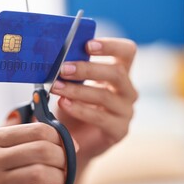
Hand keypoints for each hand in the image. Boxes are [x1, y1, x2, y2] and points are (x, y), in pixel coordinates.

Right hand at [0, 123, 65, 183]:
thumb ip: (14, 135)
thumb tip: (48, 124)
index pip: (39, 130)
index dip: (62, 138)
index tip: (70, 147)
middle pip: (44, 150)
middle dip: (64, 159)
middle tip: (66, 166)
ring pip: (41, 174)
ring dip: (59, 179)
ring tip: (58, 181)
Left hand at [51, 38, 137, 161]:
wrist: (74, 139)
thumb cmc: (74, 105)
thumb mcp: (73, 84)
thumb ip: (72, 70)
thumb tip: (56, 54)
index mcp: (119, 73)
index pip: (127, 52)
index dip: (110, 45)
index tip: (87, 45)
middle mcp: (127, 91)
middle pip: (117, 73)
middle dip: (87, 68)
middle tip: (63, 68)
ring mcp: (126, 111)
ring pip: (105, 95)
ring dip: (77, 90)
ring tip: (56, 87)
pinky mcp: (119, 130)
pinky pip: (100, 118)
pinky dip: (79, 109)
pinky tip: (63, 104)